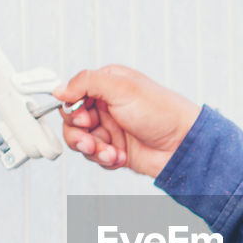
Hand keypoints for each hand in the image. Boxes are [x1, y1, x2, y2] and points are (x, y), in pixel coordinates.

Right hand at [55, 64, 200, 177]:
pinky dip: (105, 159)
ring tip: (110, 153)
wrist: (184, 145)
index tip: (83, 118)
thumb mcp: (122, 88)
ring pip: (81, 142)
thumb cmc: (161, 112)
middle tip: (91, 140)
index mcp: (108, 85)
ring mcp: (111, 129)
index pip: (74, 94)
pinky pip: (95, 157)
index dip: (73, 109)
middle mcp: (107, 106)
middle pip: (73, 121)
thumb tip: (59, 89)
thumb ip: (86, 83)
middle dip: (79, 134)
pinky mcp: (115, 150)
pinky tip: (120, 157)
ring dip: (93, 149)